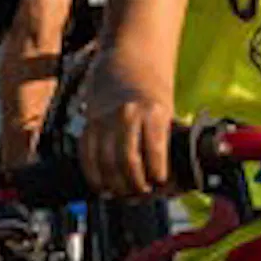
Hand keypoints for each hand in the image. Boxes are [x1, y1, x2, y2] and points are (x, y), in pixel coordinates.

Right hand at [83, 79, 178, 198]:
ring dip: (115, 185)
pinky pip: (87, 156)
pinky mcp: (89, 124)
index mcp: (153, 112)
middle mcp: (127, 115)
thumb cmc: (151, 96)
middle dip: (135, 185)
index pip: (155, 153)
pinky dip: (94, 176)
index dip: (158, 175)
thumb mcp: (167, 114)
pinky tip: (102, 186)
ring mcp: (104, 119)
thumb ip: (167, 144)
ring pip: (106, 163)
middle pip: (128, 162)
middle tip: (142, 194)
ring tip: (124, 194)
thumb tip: (173, 180)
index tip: (161, 184)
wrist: (126, 66)